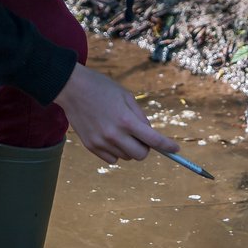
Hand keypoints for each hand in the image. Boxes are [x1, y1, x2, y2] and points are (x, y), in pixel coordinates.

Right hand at [54, 64, 178, 164]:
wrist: (72, 88)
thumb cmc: (102, 88)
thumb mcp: (126, 96)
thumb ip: (140, 116)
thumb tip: (149, 134)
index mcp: (126, 120)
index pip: (153, 140)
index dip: (167, 146)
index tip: (175, 149)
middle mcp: (114, 134)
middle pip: (141, 154)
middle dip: (146, 147)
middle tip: (141, 136)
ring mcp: (101, 142)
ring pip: (126, 157)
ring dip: (130, 148)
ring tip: (121, 132)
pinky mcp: (91, 146)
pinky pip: (112, 159)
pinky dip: (116, 152)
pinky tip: (111, 138)